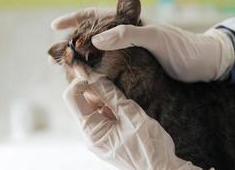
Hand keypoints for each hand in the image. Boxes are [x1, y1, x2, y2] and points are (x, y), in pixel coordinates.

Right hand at [51, 8, 234, 81]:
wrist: (203, 65)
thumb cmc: (183, 48)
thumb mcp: (157, 37)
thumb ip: (128, 35)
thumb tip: (95, 39)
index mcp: (128, 23)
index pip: (95, 16)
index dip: (74, 19)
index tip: (55, 27)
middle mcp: (125, 37)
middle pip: (92, 37)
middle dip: (73, 44)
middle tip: (57, 57)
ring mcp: (129, 53)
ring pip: (98, 54)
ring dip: (82, 60)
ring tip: (68, 70)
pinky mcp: (134, 68)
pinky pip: (109, 68)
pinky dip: (97, 73)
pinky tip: (89, 80)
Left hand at [63, 69, 202, 169]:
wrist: (162, 169)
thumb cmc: (150, 146)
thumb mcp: (132, 115)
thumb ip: (111, 94)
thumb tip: (94, 75)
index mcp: (92, 131)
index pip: (72, 97)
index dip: (81, 81)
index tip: (95, 73)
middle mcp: (90, 135)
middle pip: (82, 101)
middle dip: (96, 90)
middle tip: (115, 88)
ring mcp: (98, 138)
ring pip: (93, 107)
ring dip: (105, 99)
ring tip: (124, 105)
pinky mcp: (106, 138)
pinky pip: (102, 116)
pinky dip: (111, 108)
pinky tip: (125, 112)